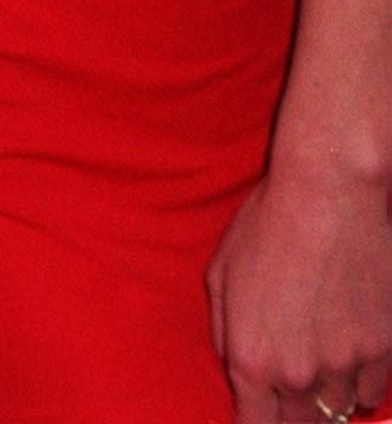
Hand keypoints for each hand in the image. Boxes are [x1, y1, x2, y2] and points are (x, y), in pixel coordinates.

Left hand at [206, 163, 391, 422]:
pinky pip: (372, 393)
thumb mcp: (221, 273)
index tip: (258, 417)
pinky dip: (361, 385)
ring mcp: (344, 366)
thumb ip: (224, 333)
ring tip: (319, 368)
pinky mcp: (381, 351)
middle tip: (289, 395)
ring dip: (327, 399)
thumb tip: (233, 367)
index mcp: (251, 358)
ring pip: (338, 412)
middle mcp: (297, 373)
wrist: (329, 196)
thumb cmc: (268, 224)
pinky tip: (349, 360)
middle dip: (291, 416)